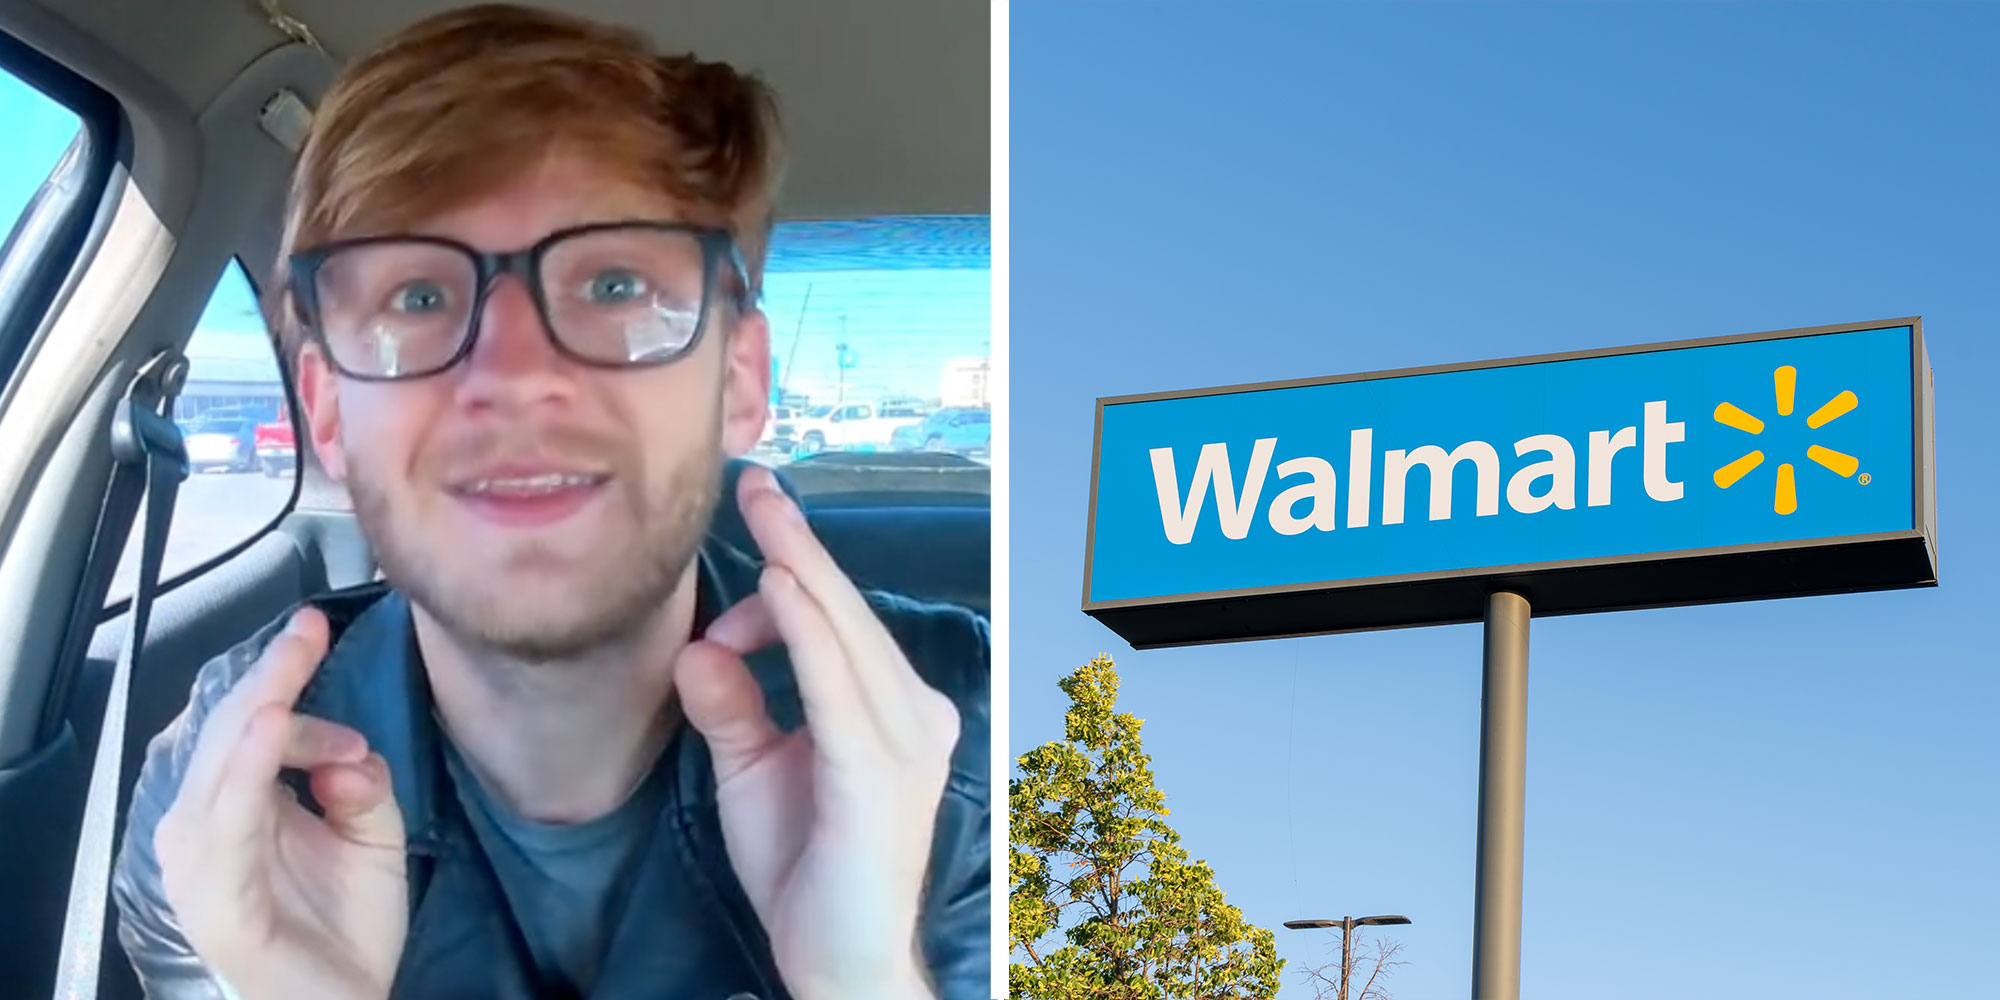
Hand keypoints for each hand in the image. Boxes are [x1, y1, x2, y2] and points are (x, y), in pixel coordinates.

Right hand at [154, 607, 407, 999]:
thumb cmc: (346, 925)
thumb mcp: (371, 833)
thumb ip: (363, 783)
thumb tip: (347, 753)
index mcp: (234, 809)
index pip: (246, 725)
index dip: (278, 676)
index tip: (314, 628)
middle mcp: (205, 831)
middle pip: (229, 736)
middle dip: (269, 678)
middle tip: (306, 632)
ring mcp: (202, 867)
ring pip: (223, 769)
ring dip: (261, 712)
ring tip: (288, 666)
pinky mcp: (218, 902)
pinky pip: (229, 828)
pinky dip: (248, 774)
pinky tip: (273, 729)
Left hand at [674, 467, 960, 999]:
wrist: (841, 960)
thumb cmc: (806, 868)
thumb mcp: (752, 770)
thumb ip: (732, 708)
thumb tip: (699, 650)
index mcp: (889, 709)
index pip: (838, 619)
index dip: (799, 557)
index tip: (759, 503)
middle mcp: (912, 714)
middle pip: (845, 612)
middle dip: (797, 542)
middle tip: (756, 482)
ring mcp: (905, 741)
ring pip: (843, 633)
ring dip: (800, 568)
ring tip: (766, 512)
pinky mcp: (878, 771)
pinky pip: (837, 684)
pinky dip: (807, 630)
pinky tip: (778, 586)